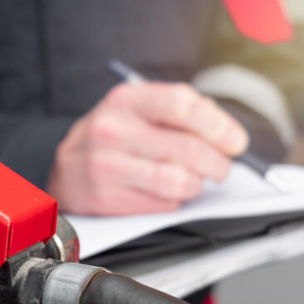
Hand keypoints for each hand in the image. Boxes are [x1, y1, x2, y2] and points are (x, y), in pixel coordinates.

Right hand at [48, 82, 248, 214]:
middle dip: (218, 163)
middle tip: (222, 168)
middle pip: (187, 149)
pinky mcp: (107, 198)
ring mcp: (107, 165)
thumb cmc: (113, 136)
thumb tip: (227, 133)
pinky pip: (163, 204)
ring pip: (179, 182)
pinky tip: (164, 191)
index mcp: (127, 99)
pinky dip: (174, 201)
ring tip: (194, 181)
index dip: (218, 126)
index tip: (235, 141)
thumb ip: (182, 112)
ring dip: (197, 185)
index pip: (183, 105)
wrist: (68, 167)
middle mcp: (113, 129)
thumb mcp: (140, 108)